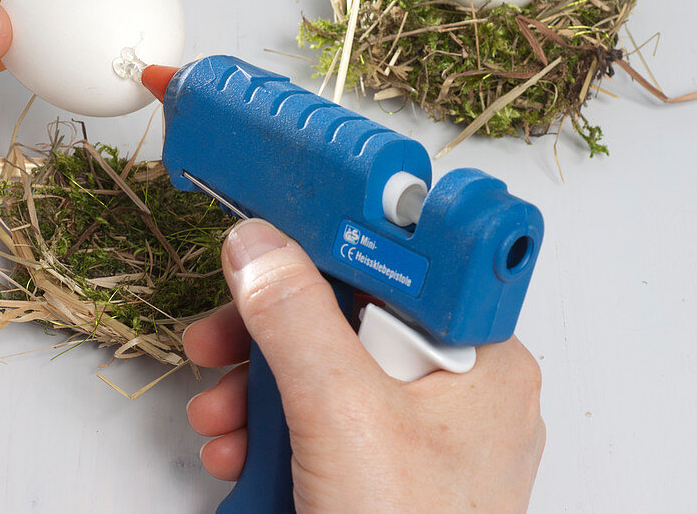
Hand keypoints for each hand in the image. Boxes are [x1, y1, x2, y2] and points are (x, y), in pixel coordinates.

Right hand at [184, 219, 544, 511]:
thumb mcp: (341, 417)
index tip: (274, 223)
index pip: (401, 266)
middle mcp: (456, 393)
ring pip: (323, 375)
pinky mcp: (381, 473)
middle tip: (217, 342)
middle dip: (265, 339)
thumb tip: (258, 247)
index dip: (332, 243)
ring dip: (254, 393)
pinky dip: (270, 434)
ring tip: (219, 422)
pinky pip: (320, 425)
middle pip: (346, 321)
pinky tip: (237, 454)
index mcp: (479, 362)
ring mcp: (419, 439)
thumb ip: (294, 321)